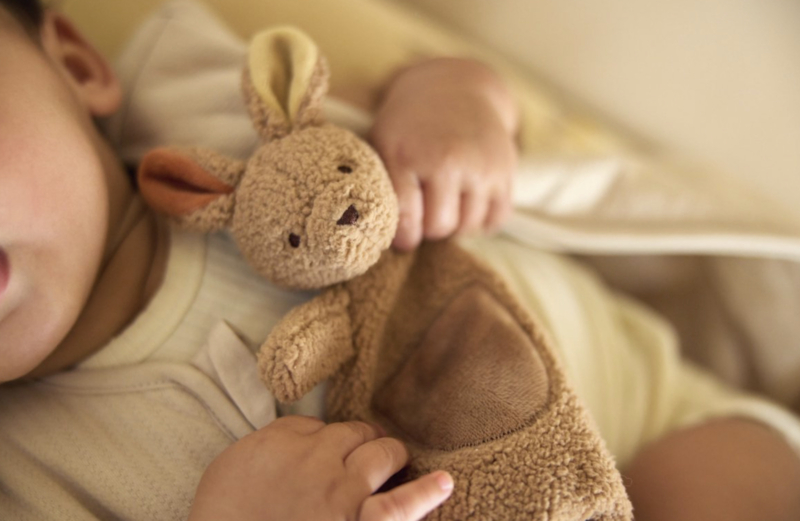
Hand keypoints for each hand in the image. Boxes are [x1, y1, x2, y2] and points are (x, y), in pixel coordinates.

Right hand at [188, 416, 453, 520]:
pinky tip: (444, 484)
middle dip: (369, 443)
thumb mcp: (234, 461)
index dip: (342, 441)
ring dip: (393, 455)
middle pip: (360, 437)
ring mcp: (341, 496)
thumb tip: (312, 429)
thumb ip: (277, 439)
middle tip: (372, 453)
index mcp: (290, 442)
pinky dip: (424, 494)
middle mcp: (320, 461)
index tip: (343, 450)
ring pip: (383, 456)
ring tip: (399, 458)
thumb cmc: (221, 512)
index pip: (332, 430)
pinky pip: (397, 509)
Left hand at [369, 58, 518, 250]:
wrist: (455, 88)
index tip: (405, 238)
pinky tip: (468, 206)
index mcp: (408, 155)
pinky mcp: (505, 170)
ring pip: (469, 227)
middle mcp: (447, 160)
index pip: (407, 217)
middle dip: (430, 229)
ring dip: (456, 226)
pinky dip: (482, 222)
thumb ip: (381, 185)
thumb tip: (388, 235)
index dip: (404, 236)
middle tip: (425, 216)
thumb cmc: (410, 125)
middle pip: (439, 227)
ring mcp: (480, 166)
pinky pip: (496, 219)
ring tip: (445, 208)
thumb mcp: (383, 143)